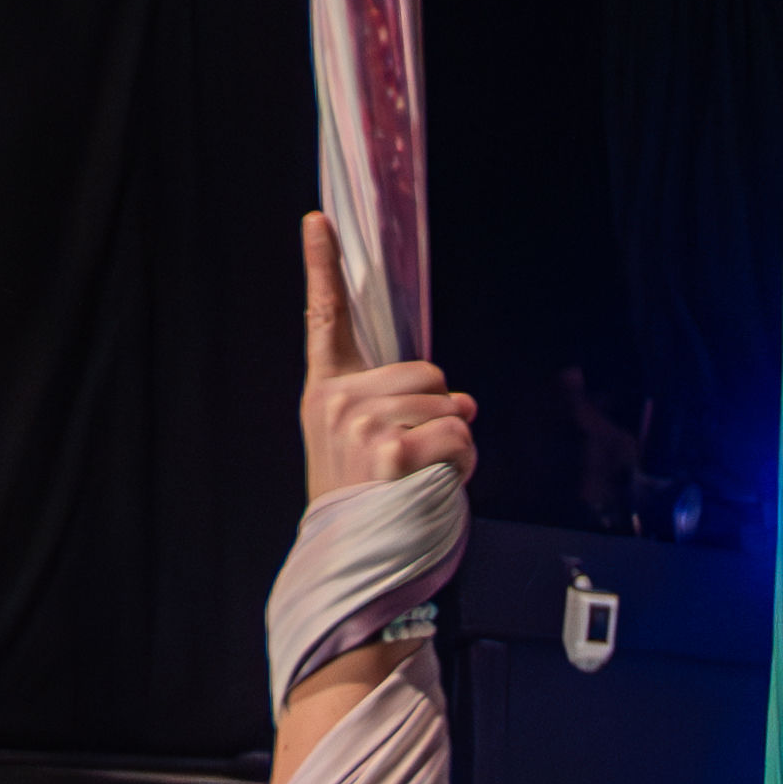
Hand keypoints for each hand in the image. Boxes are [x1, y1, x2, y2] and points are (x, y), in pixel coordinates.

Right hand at [298, 211, 476, 507]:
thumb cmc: (366, 505)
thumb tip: (465, 400)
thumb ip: (402, 407)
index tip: (317, 220)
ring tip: (422, 478)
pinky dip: (463, 464)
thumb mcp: (364, 446)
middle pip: (427, 373)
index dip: (322, 266)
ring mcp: (361, 425)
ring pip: (448, 407)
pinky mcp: (389, 452)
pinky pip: (457, 437)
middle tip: (416, 459)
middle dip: (440, 415)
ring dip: (454, 445)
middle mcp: (337, 401)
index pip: (325, 319)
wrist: (351, 563)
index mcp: (326, 392)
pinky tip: (437, 485)